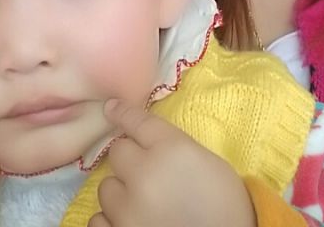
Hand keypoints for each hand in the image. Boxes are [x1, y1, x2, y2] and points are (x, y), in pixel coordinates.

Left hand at [88, 99, 255, 226]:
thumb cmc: (226, 207)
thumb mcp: (210, 164)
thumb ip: (176, 147)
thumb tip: (148, 143)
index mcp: (171, 149)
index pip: (136, 121)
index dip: (122, 113)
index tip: (110, 108)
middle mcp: (143, 174)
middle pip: (117, 152)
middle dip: (130, 160)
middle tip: (146, 174)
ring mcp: (127, 209)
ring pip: (106, 187)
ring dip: (121, 193)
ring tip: (142, 204)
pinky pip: (98, 220)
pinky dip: (111, 220)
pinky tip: (130, 222)